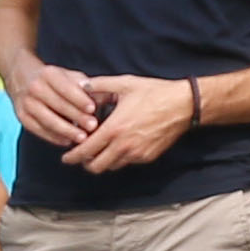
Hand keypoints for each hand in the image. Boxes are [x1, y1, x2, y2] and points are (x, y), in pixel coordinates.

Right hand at [0, 54, 105, 149]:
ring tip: (82, 139)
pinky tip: (67, 142)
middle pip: (58, 105)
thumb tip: (103, 96)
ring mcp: (26, 104)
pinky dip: (54, 137)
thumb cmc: (53, 79)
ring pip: (48, 120)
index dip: (79, 99)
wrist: (22, 78)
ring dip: (66, 131)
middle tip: (92, 127)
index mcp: (48, 74)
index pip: (65, 87)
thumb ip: (84, 85)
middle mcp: (35, 88)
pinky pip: (39, 130)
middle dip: (76, 117)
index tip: (92, 109)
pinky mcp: (22, 117)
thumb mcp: (67, 75)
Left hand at [68, 80, 197, 175]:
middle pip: (95, 166)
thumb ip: (99, 85)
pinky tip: (117, 146)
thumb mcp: (124, 84)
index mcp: (114, 129)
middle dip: (85, 163)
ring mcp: (136, 154)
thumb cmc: (154, 92)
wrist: (183, 105)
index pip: (86, 150)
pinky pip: (126, 163)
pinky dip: (118, 158)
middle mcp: (123, 146)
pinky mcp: (147, 157)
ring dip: (102, 161)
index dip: (72, 156)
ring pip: (111, 167)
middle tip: (80, 156)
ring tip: (99, 150)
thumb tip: (81, 85)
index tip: (66, 158)